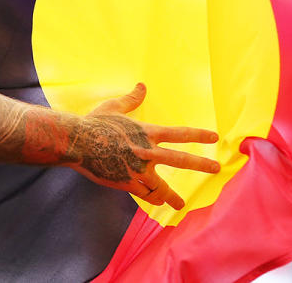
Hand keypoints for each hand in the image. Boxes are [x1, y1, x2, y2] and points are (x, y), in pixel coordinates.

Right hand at [66, 83, 219, 209]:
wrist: (75, 142)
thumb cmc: (92, 123)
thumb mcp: (113, 107)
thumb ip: (131, 99)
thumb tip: (142, 86)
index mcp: (146, 132)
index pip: (179, 133)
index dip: (198, 134)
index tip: (214, 136)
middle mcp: (147, 151)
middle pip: (181, 160)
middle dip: (201, 164)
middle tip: (216, 168)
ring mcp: (137, 169)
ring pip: (162, 187)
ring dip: (173, 197)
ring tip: (181, 205)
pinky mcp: (125, 183)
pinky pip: (144, 194)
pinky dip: (151, 199)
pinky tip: (157, 203)